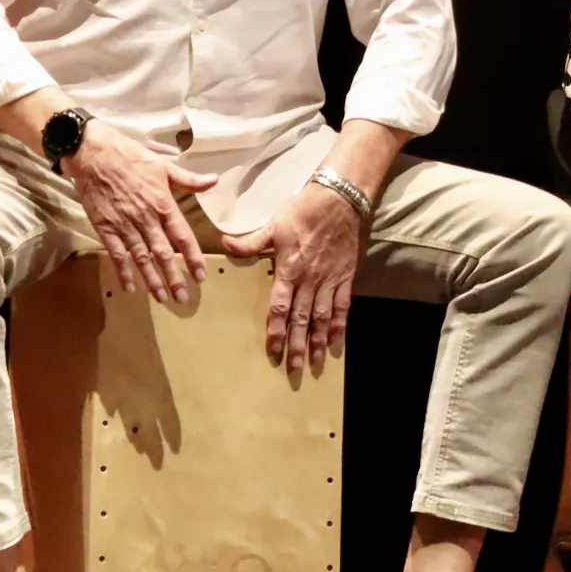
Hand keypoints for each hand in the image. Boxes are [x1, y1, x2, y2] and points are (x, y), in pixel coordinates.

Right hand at [61, 121, 217, 302]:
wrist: (93, 153)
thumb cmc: (129, 156)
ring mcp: (124, 225)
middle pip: (163, 253)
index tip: (201, 275)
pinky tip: (130, 287)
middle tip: (182, 298)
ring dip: (152, 280)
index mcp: (163, 203)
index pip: (182, 236)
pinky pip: (116, 254)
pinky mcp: (105, 227)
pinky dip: (123, 271)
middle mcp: (146, 218)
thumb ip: (188, 179)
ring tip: (161, 298)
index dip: (193, 257)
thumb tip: (214, 181)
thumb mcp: (163, 165)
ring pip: (142, 258)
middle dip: (174, 277)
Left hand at [224, 183, 363, 373]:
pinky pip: (342, 308)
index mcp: (289, 270)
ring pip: (322, 319)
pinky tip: (336, 345)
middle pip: (301, 320)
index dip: (276, 331)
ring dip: (317, 343)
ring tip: (314, 365)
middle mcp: (309, 281)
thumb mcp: (272, 225)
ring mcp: (329, 281)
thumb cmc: (302, 211)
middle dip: (296, 346)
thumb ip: (250, 241)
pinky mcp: (345, 278)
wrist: (339, 200)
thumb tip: (225, 244)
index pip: (280, 307)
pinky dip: (340, 327)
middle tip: (293, 370)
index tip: (273, 351)